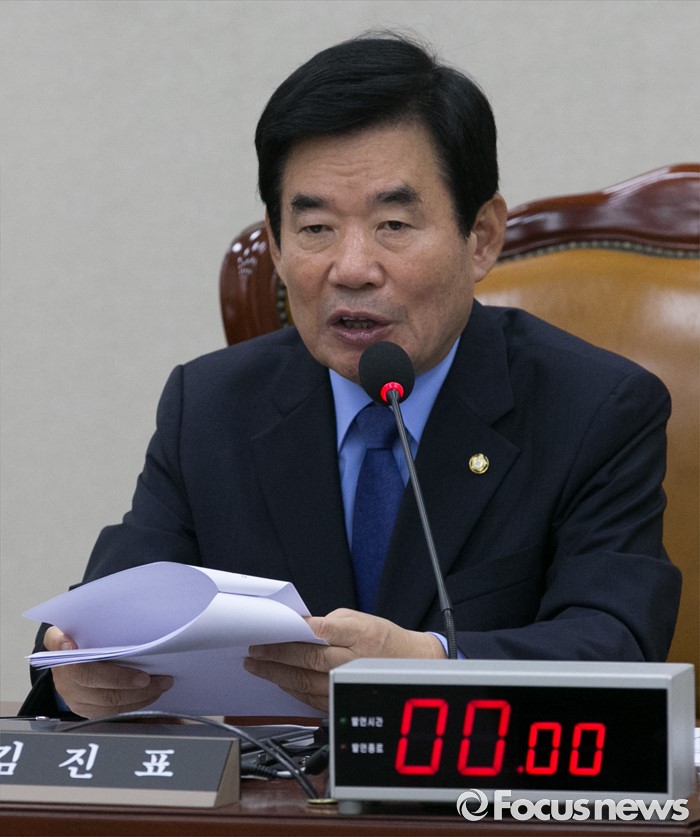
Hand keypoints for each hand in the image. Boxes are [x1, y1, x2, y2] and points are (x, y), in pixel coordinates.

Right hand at [44, 626, 173, 718]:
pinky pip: (113, 714)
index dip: (119, 678)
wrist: (60, 660)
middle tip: (164, 681)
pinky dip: (134, 707)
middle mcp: (69, 688)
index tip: (143, 677)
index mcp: (65, 667)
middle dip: (140, 690)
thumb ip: (60, 637)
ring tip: (161, 687)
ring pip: (113, 708)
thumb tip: (66, 642)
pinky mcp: (87, 711)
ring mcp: (77, 703)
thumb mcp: (61, 633)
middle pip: (107, 695)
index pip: (90, 676)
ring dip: (141, 699)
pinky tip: (150, 698)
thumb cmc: (69, 641)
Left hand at [244, 608, 444, 711]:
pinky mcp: (343, 702)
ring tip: (257, 666)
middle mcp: (355, 662)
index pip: (322, 632)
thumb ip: (331, 623)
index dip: (294, 632)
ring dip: (277, 674)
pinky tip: (279, 680)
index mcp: (361, 636)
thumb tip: (300, 628)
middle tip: (255, 649)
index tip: (271, 629)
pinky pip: (311, 698)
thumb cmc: (385, 640)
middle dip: (277, 654)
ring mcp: (348, 686)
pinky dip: (291, 689)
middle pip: (309, 659)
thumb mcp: (362, 619)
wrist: (411, 666)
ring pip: (306, 682)